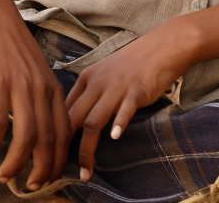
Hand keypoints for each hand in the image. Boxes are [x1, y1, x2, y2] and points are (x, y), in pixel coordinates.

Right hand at [0, 0, 71, 189]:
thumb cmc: (11, 44)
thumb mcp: (34, 69)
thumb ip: (39, 93)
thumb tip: (38, 125)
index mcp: (52, 87)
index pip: (64, 133)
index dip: (57, 160)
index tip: (47, 178)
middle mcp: (41, 88)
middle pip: (49, 140)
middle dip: (41, 170)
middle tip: (29, 187)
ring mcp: (21, 85)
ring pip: (25, 137)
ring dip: (15, 163)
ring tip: (4, 176)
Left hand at [65, 24, 195, 180]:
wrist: (162, 46)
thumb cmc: (133, 62)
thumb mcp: (105, 72)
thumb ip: (91, 93)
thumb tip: (76, 118)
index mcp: (87, 78)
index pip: (64, 110)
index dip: (57, 135)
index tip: (57, 155)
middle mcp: (98, 82)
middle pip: (74, 118)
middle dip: (66, 148)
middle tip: (62, 172)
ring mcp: (117, 87)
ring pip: (94, 120)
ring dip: (88, 149)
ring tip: (86, 171)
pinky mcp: (137, 91)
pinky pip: (125, 109)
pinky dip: (119, 122)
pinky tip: (115, 136)